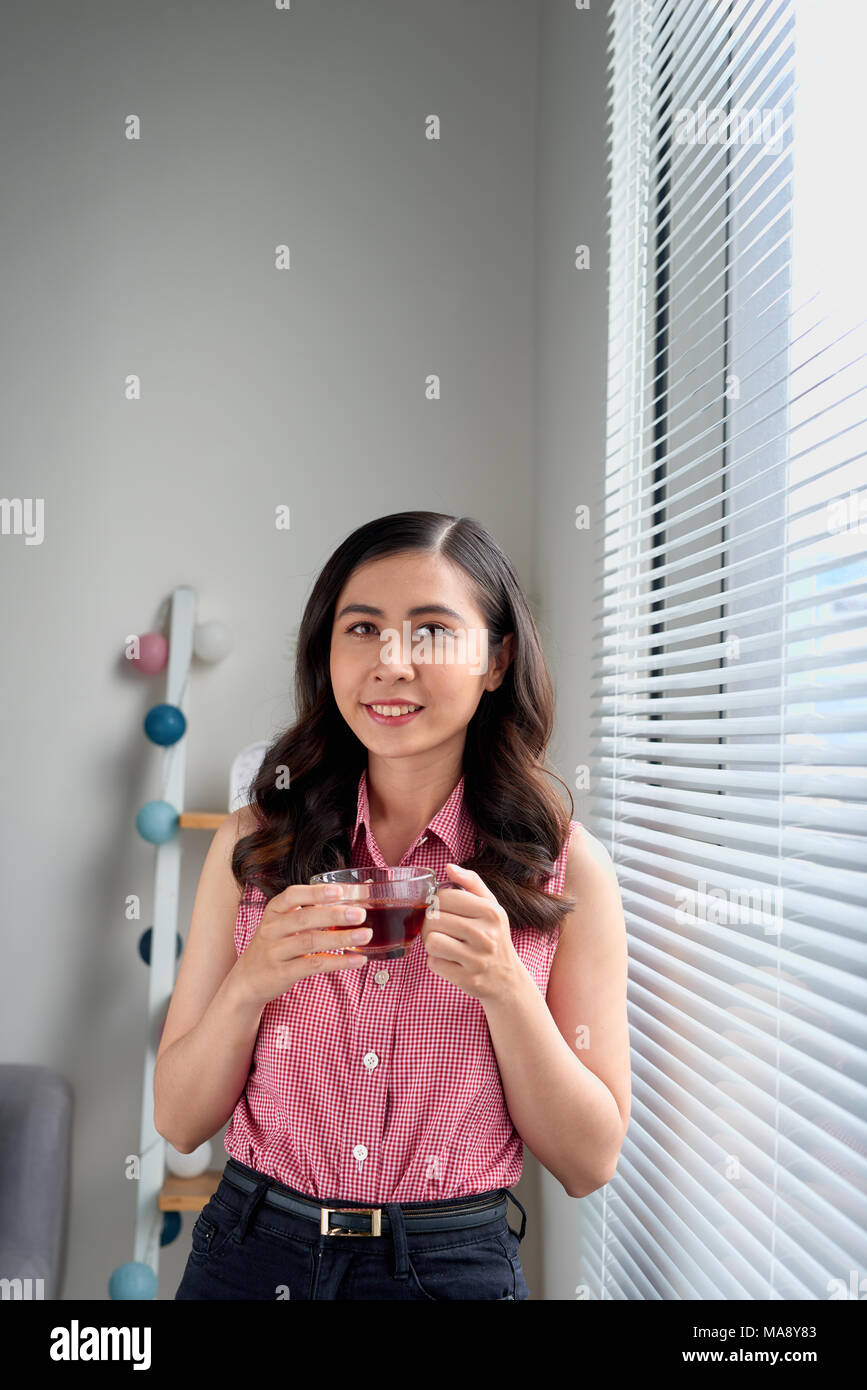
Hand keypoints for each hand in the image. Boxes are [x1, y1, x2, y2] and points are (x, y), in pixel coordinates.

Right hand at [234, 882, 372, 1007]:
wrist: (247, 980)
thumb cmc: (275, 946)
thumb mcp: (284, 924)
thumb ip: (312, 911)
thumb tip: (352, 895)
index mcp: (274, 911)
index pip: (292, 895)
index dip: (316, 892)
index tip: (339, 890)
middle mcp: (272, 929)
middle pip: (304, 918)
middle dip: (334, 914)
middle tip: (360, 914)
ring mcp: (276, 952)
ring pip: (310, 942)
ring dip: (341, 938)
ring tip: (365, 935)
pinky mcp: (283, 973)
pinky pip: (313, 966)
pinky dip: (338, 962)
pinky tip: (357, 959)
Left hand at [421, 862, 522, 1003]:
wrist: (507, 979)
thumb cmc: (494, 937)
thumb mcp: (491, 907)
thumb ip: (471, 883)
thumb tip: (449, 867)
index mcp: (490, 912)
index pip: (444, 897)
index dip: (437, 903)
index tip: (443, 911)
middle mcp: (486, 935)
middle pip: (433, 919)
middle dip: (430, 924)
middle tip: (442, 930)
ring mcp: (477, 959)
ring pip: (431, 941)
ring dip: (432, 943)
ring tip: (444, 944)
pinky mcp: (467, 979)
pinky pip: (433, 963)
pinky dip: (436, 962)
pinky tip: (450, 961)